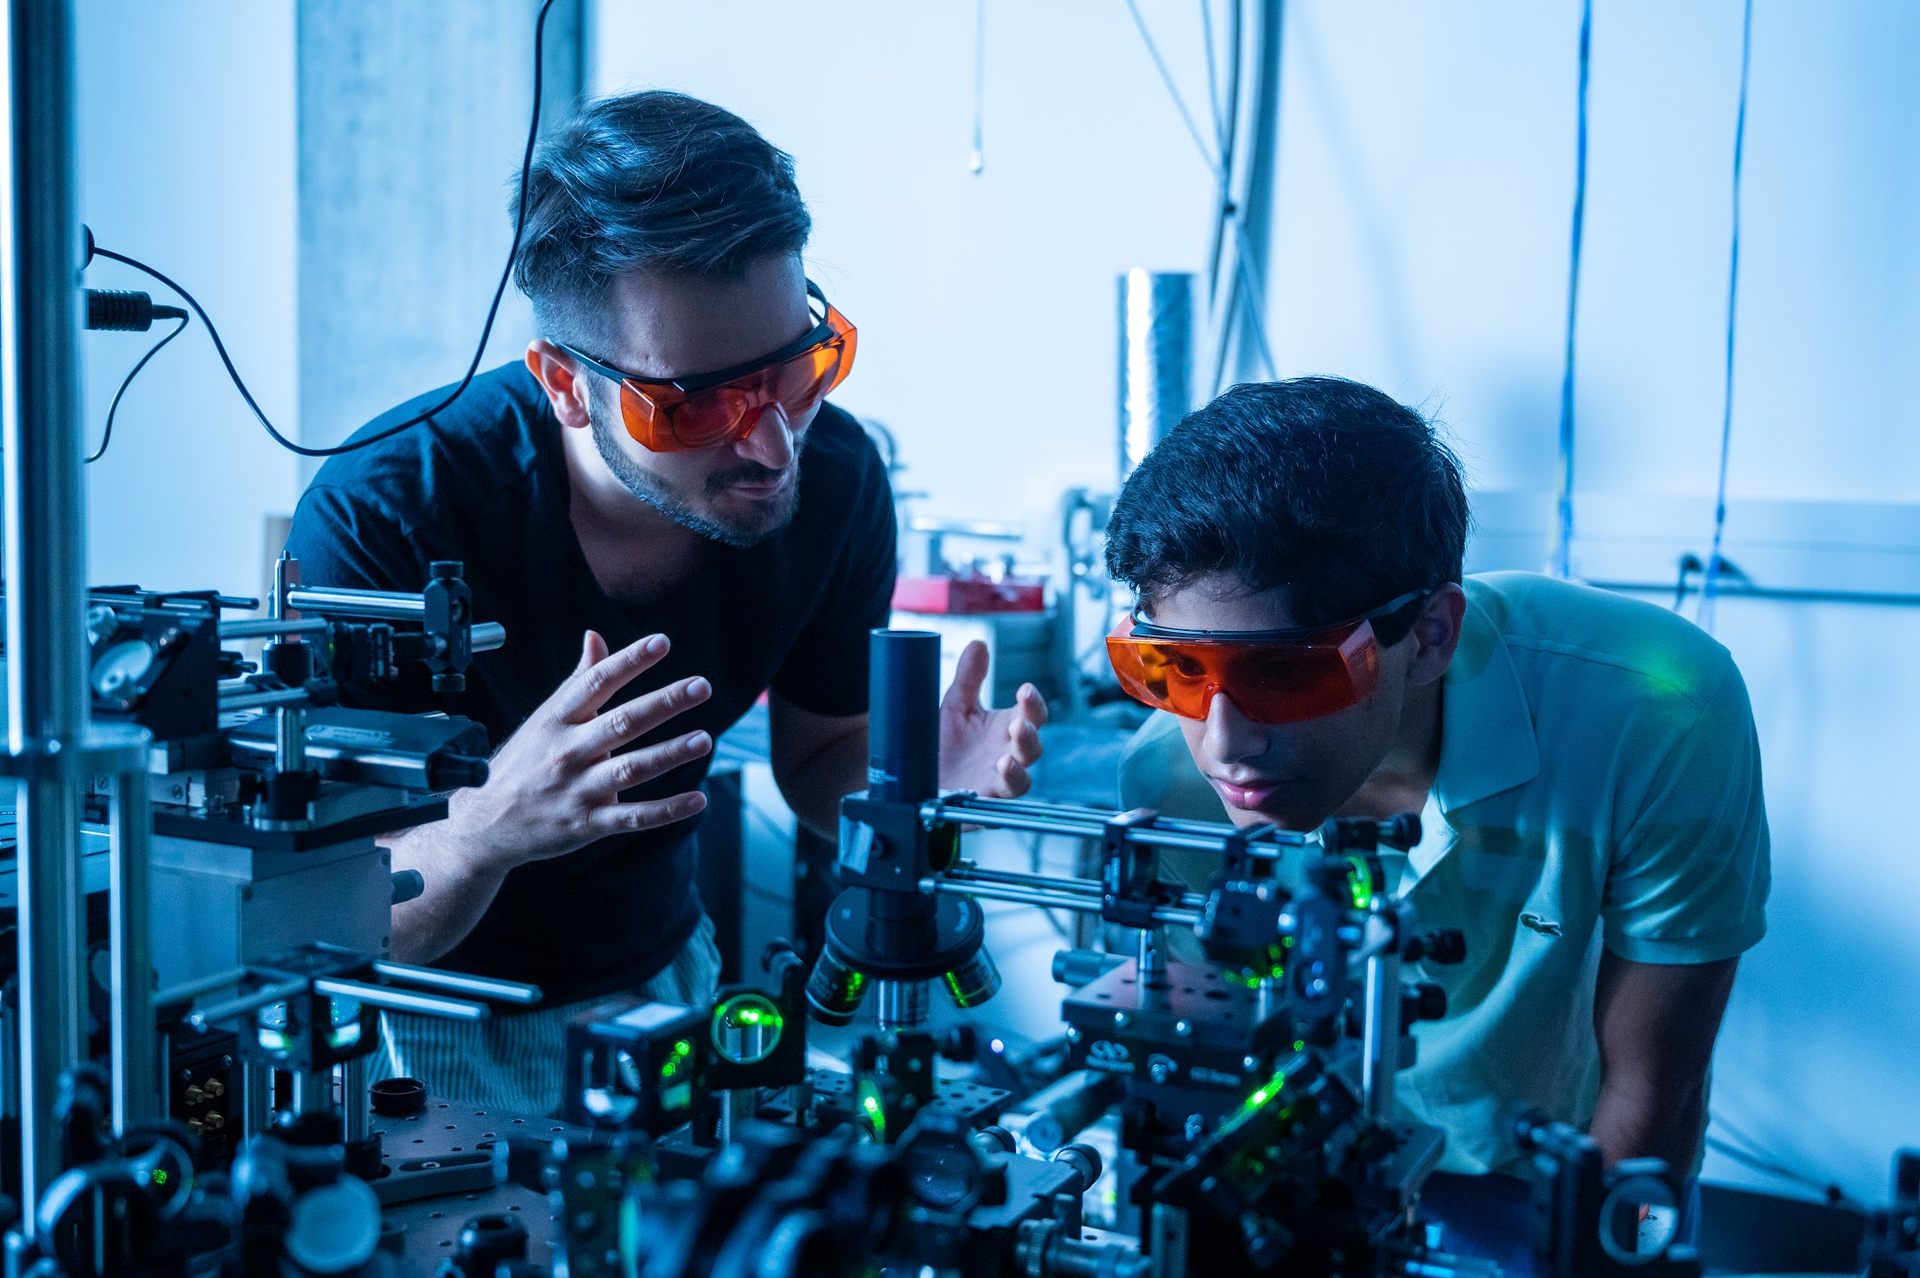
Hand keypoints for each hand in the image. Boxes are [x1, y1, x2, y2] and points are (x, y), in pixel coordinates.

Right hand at [447, 630, 713, 871]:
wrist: (483, 824)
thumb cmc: (523, 762)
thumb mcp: (544, 718)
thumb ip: (578, 679)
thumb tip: (595, 636)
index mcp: (556, 719)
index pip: (596, 682)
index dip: (629, 660)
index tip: (661, 642)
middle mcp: (567, 751)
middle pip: (621, 722)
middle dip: (663, 703)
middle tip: (701, 686)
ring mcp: (577, 789)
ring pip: (630, 769)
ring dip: (670, 753)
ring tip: (704, 739)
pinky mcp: (586, 824)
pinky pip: (632, 817)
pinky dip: (666, 811)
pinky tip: (697, 800)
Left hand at [938, 640, 1047, 797]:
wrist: (916, 778)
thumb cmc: (943, 742)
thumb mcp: (955, 706)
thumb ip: (969, 678)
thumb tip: (978, 644)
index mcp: (1005, 728)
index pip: (1031, 714)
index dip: (1032, 703)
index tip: (1024, 690)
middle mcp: (1007, 754)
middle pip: (1032, 746)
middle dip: (1028, 735)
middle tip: (1018, 724)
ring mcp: (997, 781)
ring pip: (1022, 779)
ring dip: (1017, 768)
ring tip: (1005, 757)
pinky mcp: (985, 803)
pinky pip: (1001, 799)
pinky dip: (1002, 788)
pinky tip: (996, 774)